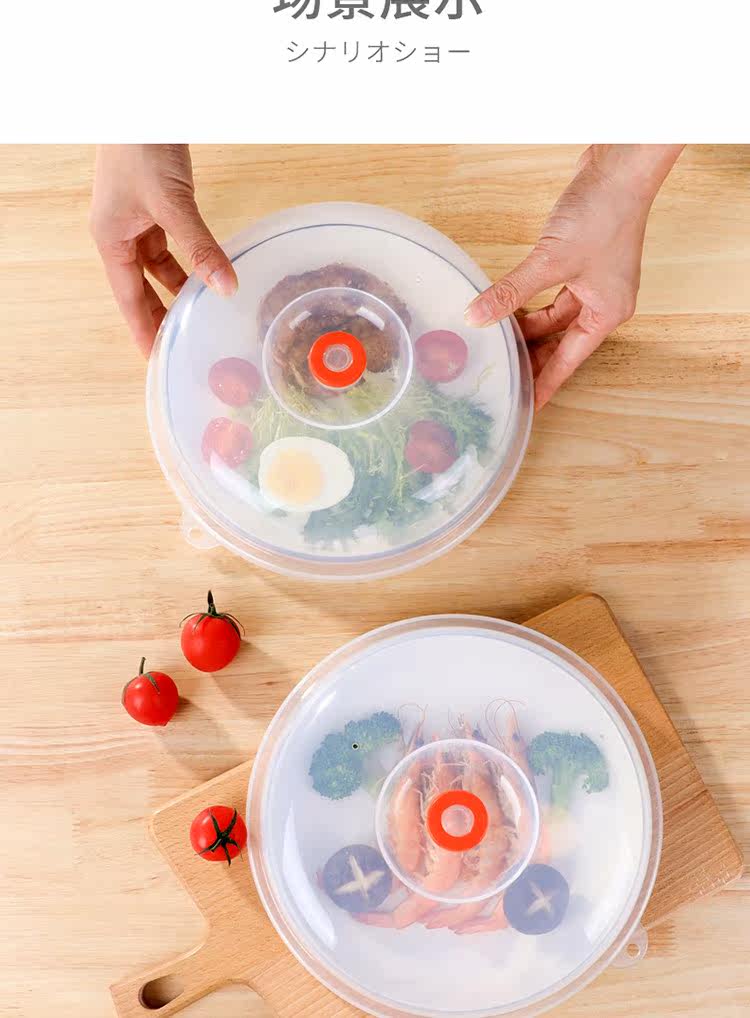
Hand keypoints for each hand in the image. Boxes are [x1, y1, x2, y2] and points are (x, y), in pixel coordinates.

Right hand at [90, 145, 237, 356]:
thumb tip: (226, 287)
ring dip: (179, 290)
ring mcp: (137, 221)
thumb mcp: (173, 203)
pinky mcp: (155, 207)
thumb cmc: (141, 147)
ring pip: (159, 268)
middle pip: (142, 289)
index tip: (157, 360)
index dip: (144, 330)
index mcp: (111, 241)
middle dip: (161, 316)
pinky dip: (187, 262)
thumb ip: (200, 246)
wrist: (140, 100)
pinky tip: (205, 274)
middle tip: (182, 347)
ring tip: (200, 316)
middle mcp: (120, 235)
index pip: (129, 299)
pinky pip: (170, 246)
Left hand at [465, 145, 682, 408]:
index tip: (527, 405)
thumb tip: (477, 317)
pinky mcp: (581, 261)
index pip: (568, 360)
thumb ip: (511, 293)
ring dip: (527, 328)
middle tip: (502, 375)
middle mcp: (603, 302)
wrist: (620, 166)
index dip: (545, 383)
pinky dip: (530, 302)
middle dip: (533, 357)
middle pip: (561, 342)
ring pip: (554, 317)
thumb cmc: (603, 214)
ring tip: (497, 341)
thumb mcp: (550, 262)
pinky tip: (508, 306)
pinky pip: (551, 294)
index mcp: (606, 313)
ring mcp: (593, 282)